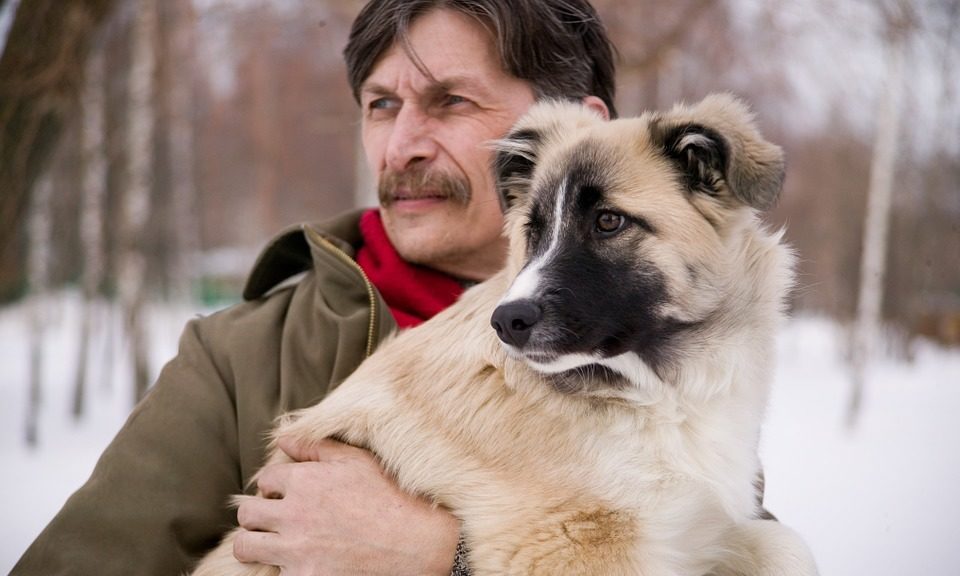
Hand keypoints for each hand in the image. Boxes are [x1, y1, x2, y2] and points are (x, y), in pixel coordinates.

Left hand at [233, 437, 459, 575]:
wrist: (416, 543)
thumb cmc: (391, 497)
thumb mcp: (356, 461)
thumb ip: (315, 446)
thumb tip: (282, 438)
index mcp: (303, 481)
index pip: (265, 479)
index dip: (275, 486)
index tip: (286, 495)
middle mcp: (292, 514)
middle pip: (248, 513)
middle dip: (258, 514)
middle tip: (275, 520)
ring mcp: (295, 550)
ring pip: (245, 547)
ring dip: (255, 543)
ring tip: (273, 543)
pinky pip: (271, 574)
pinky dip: (281, 569)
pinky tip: (299, 563)